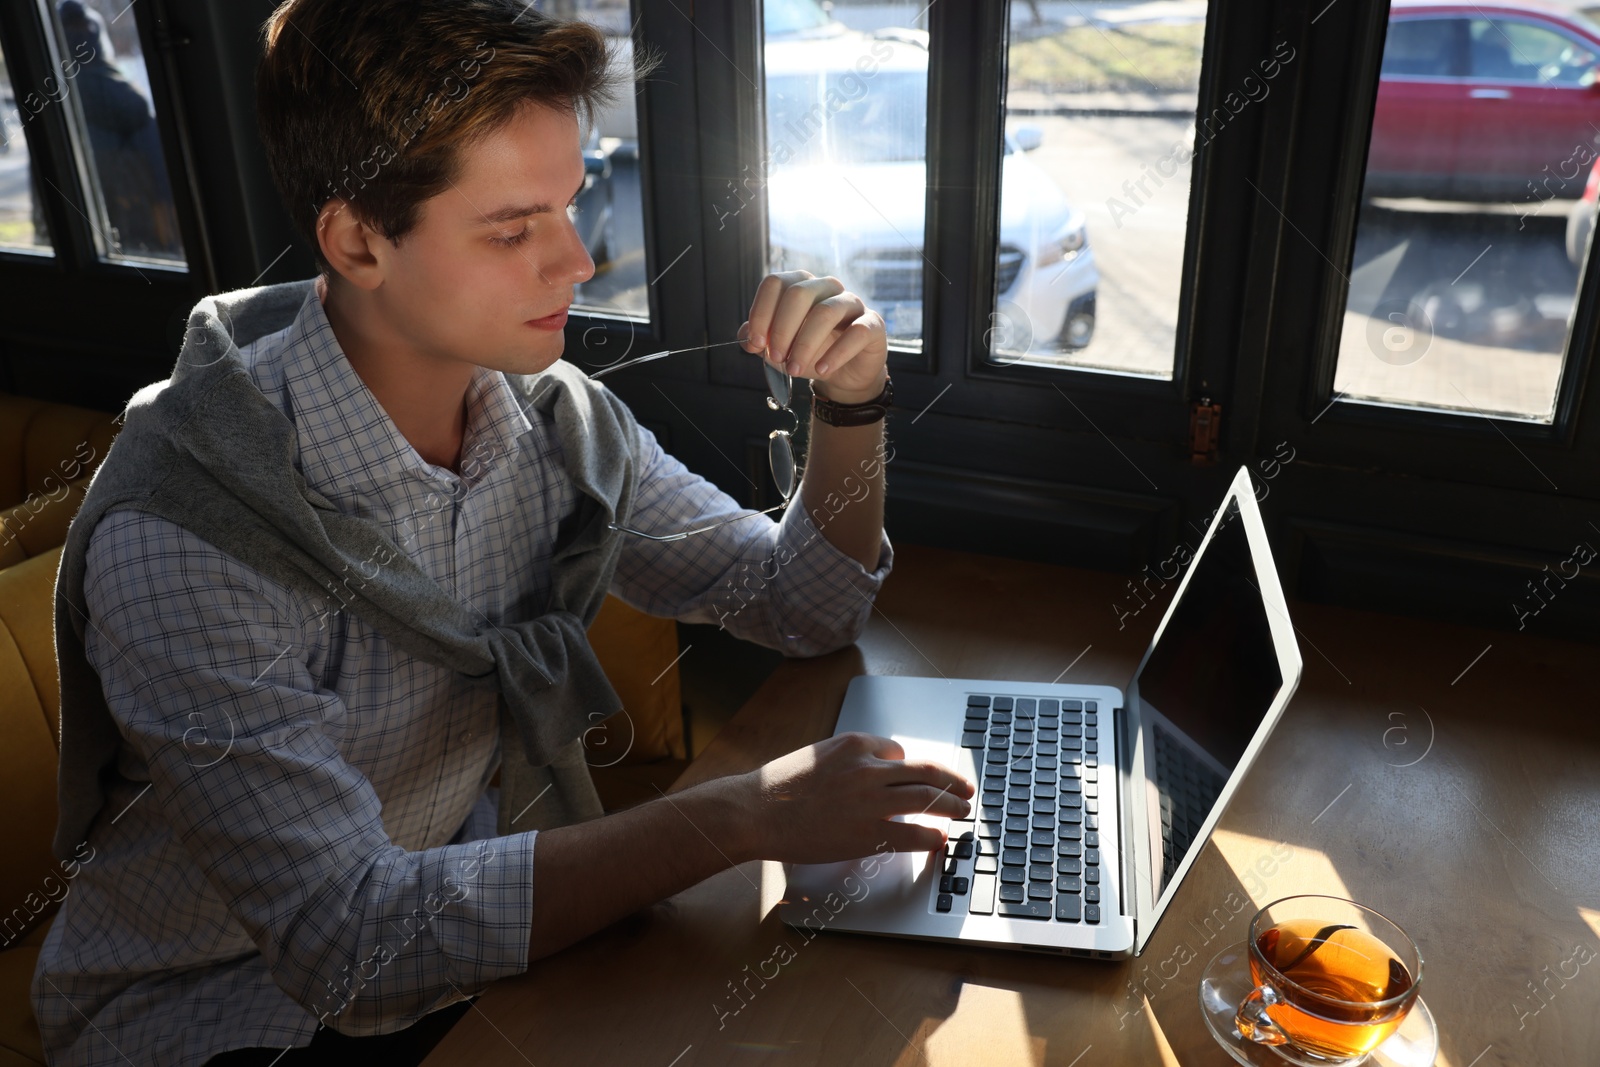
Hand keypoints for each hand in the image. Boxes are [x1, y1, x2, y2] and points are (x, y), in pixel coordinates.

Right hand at [731, 732, 975, 864]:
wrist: (755, 811)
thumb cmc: (778, 787)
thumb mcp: (815, 755)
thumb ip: (846, 759)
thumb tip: (872, 769)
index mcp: (854, 744)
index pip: (898, 751)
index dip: (910, 766)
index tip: (918, 776)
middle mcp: (868, 769)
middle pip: (925, 771)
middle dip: (951, 780)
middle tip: (965, 787)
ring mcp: (871, 802)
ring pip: (928, 799)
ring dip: (952, 805)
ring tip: (963, 810)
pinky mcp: (868, 834)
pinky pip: (914, 834)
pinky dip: (932, 836)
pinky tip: (938, 839)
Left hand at [738, 271, 887, 404]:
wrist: (844, 375)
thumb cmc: (810, 353)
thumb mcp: (779, 349)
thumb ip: (759, 340)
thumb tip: (745, 337)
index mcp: (801, 286)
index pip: (776, 283)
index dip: (761, 312)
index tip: (754, 342)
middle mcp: (827, 287)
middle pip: (799, 293)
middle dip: (782, 329)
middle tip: (776, 358)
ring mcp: (852, 303)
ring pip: (826, 312)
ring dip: (805, 344)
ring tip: (795, 370)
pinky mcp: (873, 324)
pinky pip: (856, 332)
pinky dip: (836, 353)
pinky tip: (822, 369)